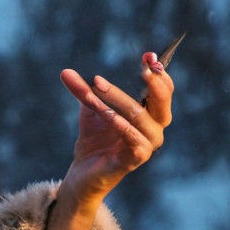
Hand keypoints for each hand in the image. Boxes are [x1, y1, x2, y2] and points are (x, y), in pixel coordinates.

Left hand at [59, 51, 173, 201]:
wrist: (81, 174)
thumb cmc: (93, 141)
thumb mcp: (88, 110)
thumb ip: (82, 91)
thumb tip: (65, 72)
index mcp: (150, 116)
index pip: (164, 91)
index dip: (158, 73)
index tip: (148, 55)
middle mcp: (154, 130)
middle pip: (163, 102)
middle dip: (154, 83)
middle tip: (142, 67)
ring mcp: (146, 146)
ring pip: (139, 116)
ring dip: (118, 98)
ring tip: (97, 84)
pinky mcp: (134, 160)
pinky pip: (131, 138)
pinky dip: (118, 122)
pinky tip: (105, 112)